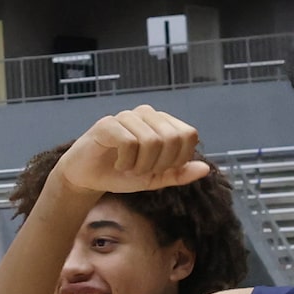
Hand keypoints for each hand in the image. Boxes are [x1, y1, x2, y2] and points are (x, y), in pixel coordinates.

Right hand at [52, 106, 211, 196]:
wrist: (88, 177)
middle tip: (142, 171)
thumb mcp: (155, 179)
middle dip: (159, 164)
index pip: (189, 135)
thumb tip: (205, 169)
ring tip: (128, 168)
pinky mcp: (108, 124)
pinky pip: (129, 143)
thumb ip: (179, 174)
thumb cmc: (122, 174)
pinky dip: (126, 162)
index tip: (161, 169)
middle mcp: (147, 113)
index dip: (180, 159)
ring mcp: (127, 116)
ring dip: (141, 166)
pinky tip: (118, 164)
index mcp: (163, 122)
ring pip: (151, 141)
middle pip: (172, 138)